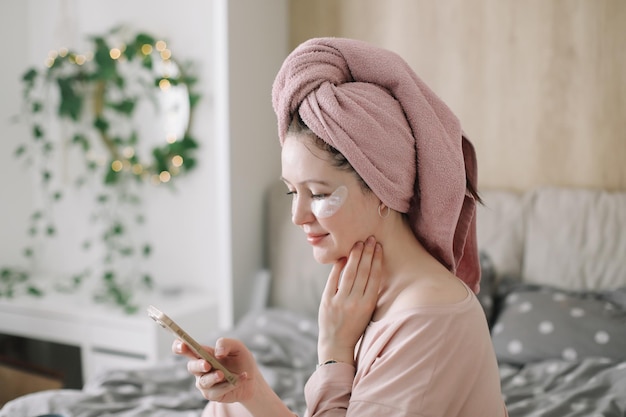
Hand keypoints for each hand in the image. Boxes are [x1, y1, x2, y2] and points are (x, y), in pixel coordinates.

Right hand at [173, 337, 257, 402]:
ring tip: (223, 374)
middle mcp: (201, 368)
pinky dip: (230, 384)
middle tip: (207, 365)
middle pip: (191, 366)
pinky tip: (242, 378)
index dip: (179, 346)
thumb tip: (218, 353)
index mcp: (203, 353)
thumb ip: (226, 344)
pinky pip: (217, 391)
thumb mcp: (237, 347)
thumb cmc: (240, 360)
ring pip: (203, 381)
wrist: (252, 378)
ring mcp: (205, 382)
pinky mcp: (212, 394)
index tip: (182, 345)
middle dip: (198, 365)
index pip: (185, 348)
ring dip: (213, 377)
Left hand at [317, 236, 382, 364]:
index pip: (374, 277)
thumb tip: (370, 269)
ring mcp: (340, 301)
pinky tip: (342, 257)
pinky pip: (333, 279)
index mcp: (368, 304)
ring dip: (355, 256)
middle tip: (369, 238)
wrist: (336, 344)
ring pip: (349, 273)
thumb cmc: (354, 327)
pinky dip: (338, 267)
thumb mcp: (367, 312)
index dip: (377, 260)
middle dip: (367, 253)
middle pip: (363, 271)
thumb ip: (368, 293)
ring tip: (358, 244)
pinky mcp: (327, 301)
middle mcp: (355, 302)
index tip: (378, 247)